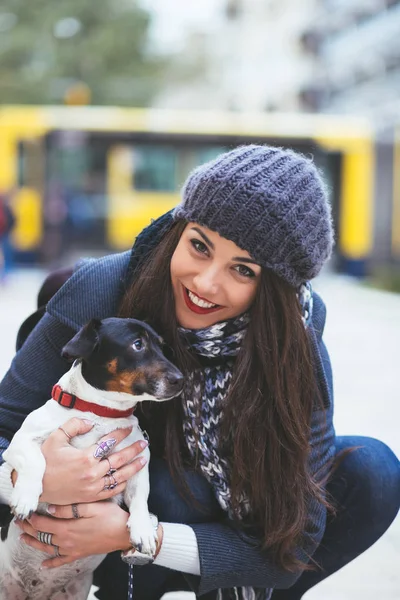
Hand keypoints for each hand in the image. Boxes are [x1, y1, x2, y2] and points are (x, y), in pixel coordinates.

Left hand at [16, 501, 130, 567]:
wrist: (124, 534)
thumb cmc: (110, 517)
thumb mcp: (91, 507)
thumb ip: (70, 508)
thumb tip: (50, 508)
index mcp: (67, 527)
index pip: (43, 523)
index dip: (32, 517)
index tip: (24, 511)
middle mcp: (66, 540)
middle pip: (42, 535)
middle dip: (29, 528)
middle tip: (19, 522)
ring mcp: (72, 549)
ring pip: (48, 548)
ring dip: (34, 543)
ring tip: (23, 539)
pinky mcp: (79, 554)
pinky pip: (61, 561)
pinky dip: (51, 563)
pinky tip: (44, 565)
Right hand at [36, 417, 146, 504]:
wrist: (35, 487)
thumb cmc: (45, 462)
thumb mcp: (55, 438)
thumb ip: (73, 426)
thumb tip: (90, 423)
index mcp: (85, 457)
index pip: (109, 442)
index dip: (121, 434)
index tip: (130, 428)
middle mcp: (92, 473)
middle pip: (119, 460)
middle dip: (134, 450)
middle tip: (144, 443)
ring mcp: (93, 487)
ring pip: (119, 477)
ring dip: (133, 468)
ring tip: (143, 460)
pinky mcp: (91, 497)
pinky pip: (111, 491)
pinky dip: (122, 484)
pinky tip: (128, 478)